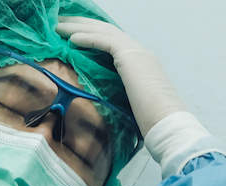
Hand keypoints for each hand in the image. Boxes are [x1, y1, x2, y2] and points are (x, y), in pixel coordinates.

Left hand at [55, 16, 185, 135]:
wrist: (167, 124)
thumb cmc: (149, 122)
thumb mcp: (127, 104)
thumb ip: (114, 95)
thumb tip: (96, 102)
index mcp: (139, 62)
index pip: (111, 41)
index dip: (90, 34)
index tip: (70, 34)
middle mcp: (139, 52)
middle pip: (105, 30)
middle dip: (81, 24)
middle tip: (60, 22)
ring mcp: (137, 52)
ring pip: (103, 32)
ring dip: (78, 27)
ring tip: (58, 26)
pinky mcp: (131, 56)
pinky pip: (105, 41)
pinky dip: (87, 38)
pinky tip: (71, 39)